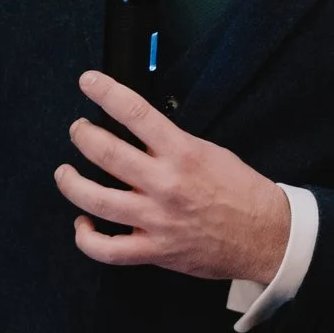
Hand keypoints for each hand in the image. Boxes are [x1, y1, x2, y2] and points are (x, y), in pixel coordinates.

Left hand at [56, 71, 291, 283]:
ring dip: (71, 182)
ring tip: (66, 173)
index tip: (89, 82)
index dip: (106, 92)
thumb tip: (140, 136)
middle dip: (82, 135)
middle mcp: (165, 184)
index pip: (136, 114)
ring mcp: (156, 219)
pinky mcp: (155, 250)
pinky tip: (83, 224)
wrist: (267, 235)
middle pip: (105, 153)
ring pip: (94, 199)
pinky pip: (107, 249)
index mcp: (183, 154)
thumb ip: (173, 147)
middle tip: (78, 130)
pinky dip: (86, 237)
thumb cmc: (242, 193)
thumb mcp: (212, 154)